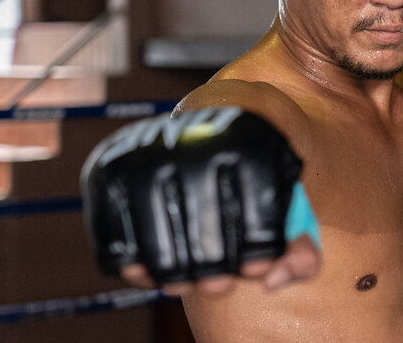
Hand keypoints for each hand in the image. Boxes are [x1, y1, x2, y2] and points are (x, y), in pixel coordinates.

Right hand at [81, 107, 320, 297]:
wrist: (201, 120)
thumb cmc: (248, 169)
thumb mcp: (281, 193)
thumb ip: (297, 243)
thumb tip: (272, 281)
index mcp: (248, 145)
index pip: (259, 231)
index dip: (258, 258)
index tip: (253, 265)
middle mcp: (194, 145)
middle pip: (209, 252)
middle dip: (217, 275)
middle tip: (218, 279)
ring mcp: (144, 158)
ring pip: (163, 259)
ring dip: (179, 279)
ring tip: (189, 277)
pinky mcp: (105, 173)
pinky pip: (117, 250)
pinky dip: (136, 271)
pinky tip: (153, 268)